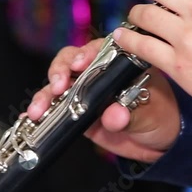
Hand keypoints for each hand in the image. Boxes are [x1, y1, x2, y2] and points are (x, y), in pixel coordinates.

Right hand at [27, 39, 180, 162]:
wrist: (155, 141)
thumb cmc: (159, 116)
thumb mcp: (151, 114)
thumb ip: (131, 114)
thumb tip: (114, 116)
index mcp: (118, 63)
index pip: (98, 50)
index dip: (85, 54)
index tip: (80, 64)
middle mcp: (97, 73)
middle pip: (70, 61)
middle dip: (60, 71)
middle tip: (58, 86)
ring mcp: (83, 91)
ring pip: (57, 84)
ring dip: (45, 95)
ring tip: (39, 110)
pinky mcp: (74, 111)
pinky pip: (54, 107)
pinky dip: (41, 110)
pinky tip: (32, 117)